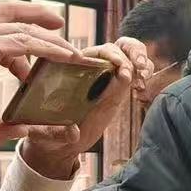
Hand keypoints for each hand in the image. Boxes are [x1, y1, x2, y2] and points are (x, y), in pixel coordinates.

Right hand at [0, 1, 83, 144]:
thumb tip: (21, 130)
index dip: (16, 41)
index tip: (31, 64)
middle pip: (9, 12)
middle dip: (37, 17)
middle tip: (60, 27)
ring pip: (24, 28)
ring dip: (51, 39)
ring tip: (73, 52)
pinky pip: (26, 42)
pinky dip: (49, 48)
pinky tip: (66, 57)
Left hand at [20, 38, 151, 179]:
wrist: (59, 143)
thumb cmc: (47, 134)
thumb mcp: (49, 134)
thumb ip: (60, 133)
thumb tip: (73, 131)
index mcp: (69, 71)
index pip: (94, 52)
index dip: (110, 55)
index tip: (120, 67)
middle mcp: (89, 69)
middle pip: (116, 47)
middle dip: (131, 52)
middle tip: (139, 67)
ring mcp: (104, 77)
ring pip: (128, 54)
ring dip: (140, 59)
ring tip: (143, 76)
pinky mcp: (116, 87)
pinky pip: (133, 70)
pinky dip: (143, 71)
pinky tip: (144, 83)